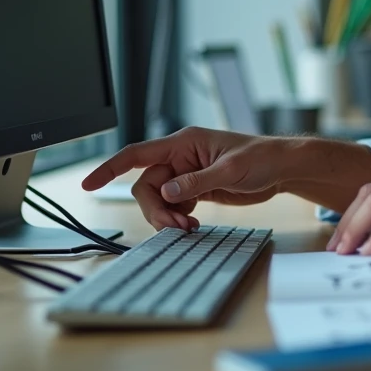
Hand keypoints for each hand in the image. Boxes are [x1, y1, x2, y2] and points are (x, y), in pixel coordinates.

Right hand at [81, 127, 287, 230]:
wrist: (283, 169)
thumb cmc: (263, 158)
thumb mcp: (231, 170)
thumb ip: (197, 181)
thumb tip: (167, 192)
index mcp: (185, 142)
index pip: (138, 154)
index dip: (110, 168)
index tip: (88, 183)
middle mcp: (181, 157)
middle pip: (146, 186)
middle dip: (155, 209)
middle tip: (175, 227)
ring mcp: (187, 174)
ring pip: (158, 199)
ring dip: (167, 217)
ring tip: (188, 228)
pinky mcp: (196, 189)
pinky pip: (173, 206)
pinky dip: (177, 218)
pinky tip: (191, 225)